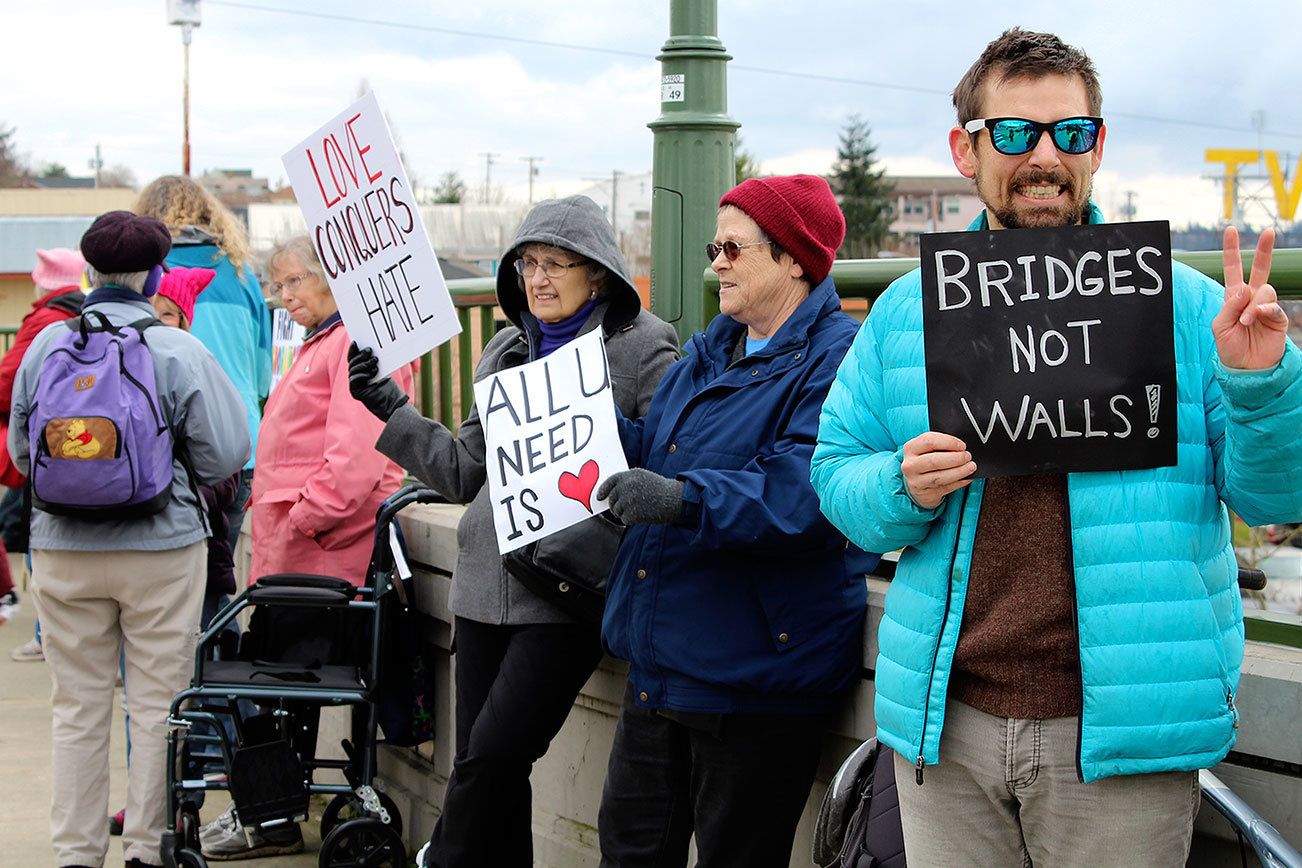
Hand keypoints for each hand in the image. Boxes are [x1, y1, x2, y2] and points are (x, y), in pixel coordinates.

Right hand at [347, 342, 408, 421]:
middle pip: (352, 364)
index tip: (356, 342)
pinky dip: (362, 374)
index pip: (353, 360)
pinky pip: (354, 380)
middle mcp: (356, 379)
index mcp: (361, 372)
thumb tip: (371, 349)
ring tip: (375, 361)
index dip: (353, 351)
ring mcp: (354, 386)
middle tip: (370, 350)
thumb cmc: (390, 389)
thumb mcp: (383, 371)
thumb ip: (375, 362)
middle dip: (360, 356)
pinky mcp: (355, 392)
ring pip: (353, 371)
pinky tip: (373, 372)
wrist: (393, 404)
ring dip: (364, 364)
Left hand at [595, 468, 684, 525]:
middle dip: (616, 506)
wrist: (675, 500)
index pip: (610, 482)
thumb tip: (611, 495)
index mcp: (630, 475)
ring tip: (641, 510)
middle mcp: (627, 486)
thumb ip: (628, 483)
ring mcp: (628, 499)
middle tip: (626, 509)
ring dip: (625, 513)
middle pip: (612, 499)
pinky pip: (624, 519)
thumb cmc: (661, 490)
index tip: (599, 497)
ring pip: (617, 510)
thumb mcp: (644, 478)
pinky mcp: (631, 512)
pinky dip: (631, 520)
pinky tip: (643, 515)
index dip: (603, 490)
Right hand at [901, 431, 974, 508]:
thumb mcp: (926, 449)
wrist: (916, 483)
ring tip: (971, 467)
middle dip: (955, 458)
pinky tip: (967, 477)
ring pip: (940, 476)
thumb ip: (941, 445)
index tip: (962, 445)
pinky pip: (946, 488)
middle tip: (967, 456)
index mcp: (910, 448)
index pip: (929, 441)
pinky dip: (960, 482)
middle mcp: (910, 465)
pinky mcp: (926, 494)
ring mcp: (916, 481)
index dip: (949, 442)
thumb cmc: (925, 461)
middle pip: (934, 461)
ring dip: (960, 471)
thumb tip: (961, 447)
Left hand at [1213, 227, 1287, 369]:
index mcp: (1234, 296)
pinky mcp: (1278, 318)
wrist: (1246, 368)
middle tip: (1268, 232)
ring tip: (1245, 322)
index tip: (1231, 229)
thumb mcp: (1220, 326)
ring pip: (1264, 290)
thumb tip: (1244, 288)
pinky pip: (1273, 306)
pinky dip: (1264, 311)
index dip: (1231, 250)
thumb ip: (1229, 306)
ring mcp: (1266, 306)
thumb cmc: (1230, 347)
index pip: (1233, 268)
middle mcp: (1252, 297)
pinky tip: (1257, 317)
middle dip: (1264, 250)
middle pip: (1260, 268)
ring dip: (1252, 305)